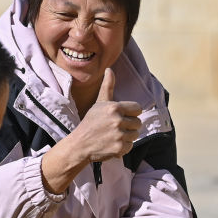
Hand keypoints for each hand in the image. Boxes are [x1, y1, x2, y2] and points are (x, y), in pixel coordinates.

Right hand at [41, 69, 141, 193]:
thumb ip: (108, 87)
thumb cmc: (90, 122)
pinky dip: (123, 147)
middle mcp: (117, 121)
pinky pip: (130, 146)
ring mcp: (119, 135)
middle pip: (138, 123)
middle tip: (115, 128)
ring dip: (127, 136)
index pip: (137, 109)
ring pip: (135, 135)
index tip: (121, 117)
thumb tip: (110, 69)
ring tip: (113, 136)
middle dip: (129, 125)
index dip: (130, 113)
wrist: (80, 145)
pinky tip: (112, 144)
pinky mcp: (119, 148)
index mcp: (114, 107)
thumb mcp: (99, 103)